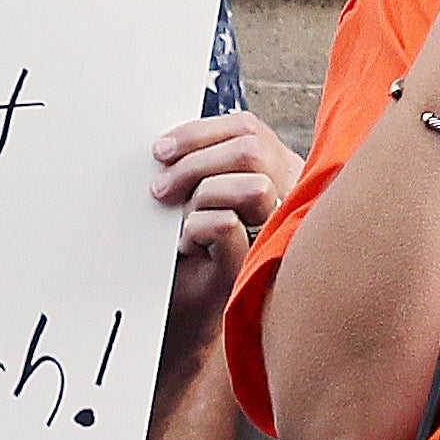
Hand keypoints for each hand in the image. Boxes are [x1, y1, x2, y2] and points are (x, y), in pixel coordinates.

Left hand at [154, 107, 284, 291]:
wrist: (182, 311)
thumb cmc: (185, 252)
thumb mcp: (191, 199)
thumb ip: (196, 167)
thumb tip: (171, 142)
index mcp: (265, 170)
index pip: (246, 128)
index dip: (201, 132)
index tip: (162, 150)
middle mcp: (279, 194)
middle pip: (250, 150)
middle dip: (195, 162)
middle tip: (161, 188)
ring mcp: (273, 227)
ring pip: (252, 186)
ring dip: (202, 195)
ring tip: (176, 220)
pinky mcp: (254, 261)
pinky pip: (227, 224)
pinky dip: (196, 227)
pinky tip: (185, 244)